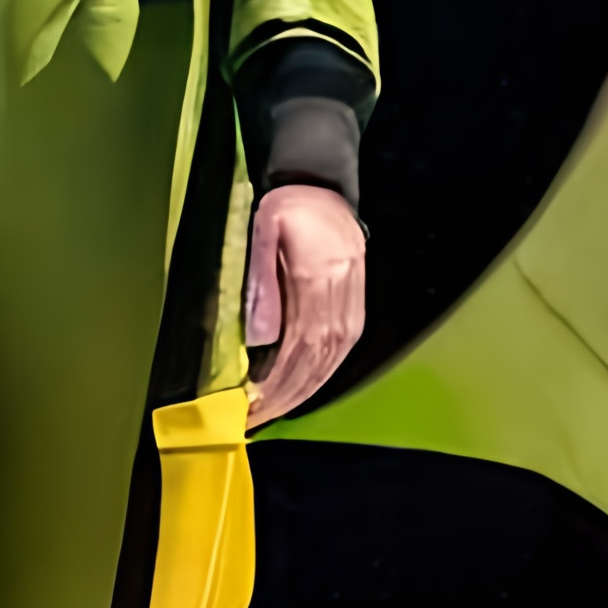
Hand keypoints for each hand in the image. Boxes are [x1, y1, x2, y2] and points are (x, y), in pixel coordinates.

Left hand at [242, 185, 367, 426]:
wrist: (323, 189)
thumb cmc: (289, 208)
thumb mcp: (264, 231)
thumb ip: (261, 283)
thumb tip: (258, 338)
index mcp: (319, 278)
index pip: (298, 346)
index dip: (276, 381)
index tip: (252, 403)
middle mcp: (342, 298)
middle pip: (315, 362)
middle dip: (285, 396)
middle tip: (255, 418)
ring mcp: (353, 306)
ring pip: (330, 364)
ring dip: (300, 392)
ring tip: (272, 412)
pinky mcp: (356, 310)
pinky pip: (339, 354)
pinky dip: (318, 377)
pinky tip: (299, 391)